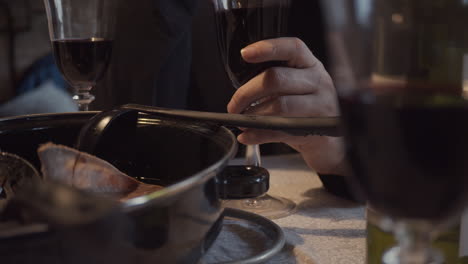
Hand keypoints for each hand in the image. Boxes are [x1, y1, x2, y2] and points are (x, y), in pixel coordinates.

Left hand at [227, 37, 348, 175]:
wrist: (331, 139)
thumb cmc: (308, 109)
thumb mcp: (299, 86)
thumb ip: (276, 81)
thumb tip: (241, 90)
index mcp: (311, 66)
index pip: (293, 48)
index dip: (268, 48)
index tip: (246, 53)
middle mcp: (318, 82)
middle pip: (276, 79)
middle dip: (247, 93)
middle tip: (235, 105)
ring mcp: (319, 106)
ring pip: (278, 106)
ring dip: (252, 115)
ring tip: (242, 120)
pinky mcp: (315, 129)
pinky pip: (280, 130)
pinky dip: (258, 134)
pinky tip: (248, 135)